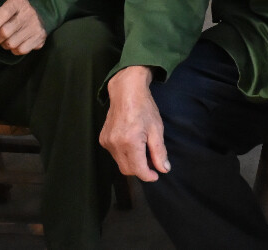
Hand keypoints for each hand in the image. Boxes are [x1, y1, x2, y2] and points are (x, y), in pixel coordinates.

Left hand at [0, 0, 46, 54]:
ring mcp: (36, 25)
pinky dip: (15, 50)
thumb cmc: (14, 15)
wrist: (39, 16)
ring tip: (9, 38)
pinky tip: (18, 42)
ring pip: (11, 44)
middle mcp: (29, 12)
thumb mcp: (3, 10)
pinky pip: (21, 50)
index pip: (3, 14)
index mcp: (18, 2)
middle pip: (5, 32)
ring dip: (5, 44)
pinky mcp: (41, 36)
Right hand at [100, 66, 170, 181]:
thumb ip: (159, 152)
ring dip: (132, 162)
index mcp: (130, 142)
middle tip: (152, 161)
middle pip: (127, 169)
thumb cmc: (144, 107)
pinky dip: (125, 154)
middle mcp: (115, 144)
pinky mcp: (103, 139)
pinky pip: (115, 154)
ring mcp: (107, 142)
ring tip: (144, 150)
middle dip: (140, 170)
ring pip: (121, 163)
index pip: (138, 169)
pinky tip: (133, 144)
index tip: (156, 175)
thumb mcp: (157, 129)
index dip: (148, 175)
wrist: (126, 92)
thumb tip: (164, 169)